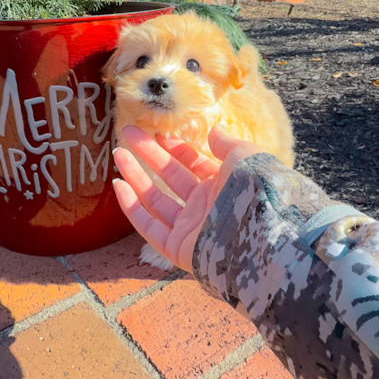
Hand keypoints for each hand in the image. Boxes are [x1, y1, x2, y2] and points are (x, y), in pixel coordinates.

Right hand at [112, 125, 263, 271]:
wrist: (262, 235)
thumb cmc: (256, 191)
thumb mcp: (245, 157)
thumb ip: (227, 144)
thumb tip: (213, 130)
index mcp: (223, 185)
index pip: (193, 165)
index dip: (175, 149)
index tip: (157, 134)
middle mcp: (205, 206)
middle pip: (169, 177)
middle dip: (148, 155)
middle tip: (126, 133)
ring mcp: (190, 228)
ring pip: (155, 199)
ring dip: (135, 176)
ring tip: (117, 154)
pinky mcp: (177, 248)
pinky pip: (149, 226)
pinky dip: (132, 208)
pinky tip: (118, 186)